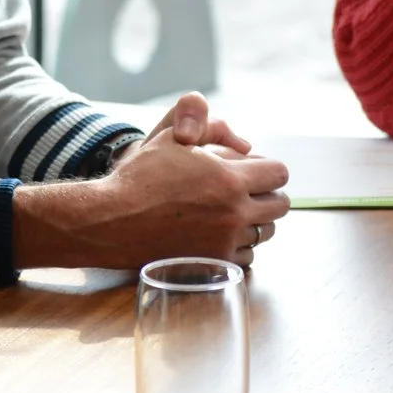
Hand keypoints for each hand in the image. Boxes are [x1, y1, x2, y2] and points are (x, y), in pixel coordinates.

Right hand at [13, 93, 288, 269]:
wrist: (111, 220)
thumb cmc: (140, 176)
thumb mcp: (172, 138)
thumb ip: (212, 130)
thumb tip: (245, 144)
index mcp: (229, 178)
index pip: (279, 173)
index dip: (268, 168)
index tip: (254, 169)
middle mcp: (234, 212)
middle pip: (281, 205)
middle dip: (269, 194)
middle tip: (249, 191)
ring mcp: (226, 241)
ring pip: (266, 232)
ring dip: (255, 221)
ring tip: (232, 212)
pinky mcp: (215, 262)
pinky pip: (248, 256)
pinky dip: (240, 244)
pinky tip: (220, 233)